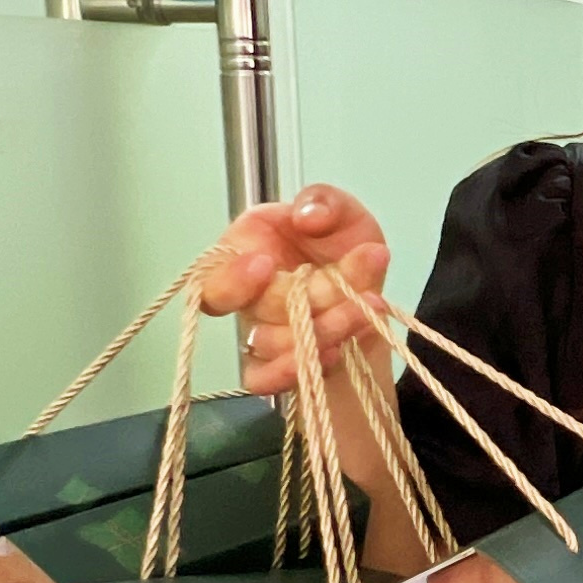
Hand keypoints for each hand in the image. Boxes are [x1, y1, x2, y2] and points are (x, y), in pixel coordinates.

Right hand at [197, 184, 390, 395]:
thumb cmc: (343, 248)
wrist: (369, 298)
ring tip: (369, 306)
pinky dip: (297, 370)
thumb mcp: (345, 214)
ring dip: (324, 328)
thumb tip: (306, 216)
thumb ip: (324, 202)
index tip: (265, 264)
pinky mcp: (275, 368)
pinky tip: (337, 353)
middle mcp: (246, 295)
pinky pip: (265, 381)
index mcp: (247, 248)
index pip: (213, 270)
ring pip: (272, 343)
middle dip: (307, 298)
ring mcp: (259, 334)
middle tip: (349, 287)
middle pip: (257, 308)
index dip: (232, 274)